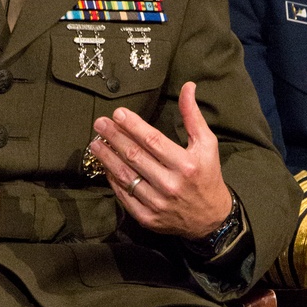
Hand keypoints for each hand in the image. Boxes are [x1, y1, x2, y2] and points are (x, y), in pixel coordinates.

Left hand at [88, 81, 233, 239]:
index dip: (132, 126)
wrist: (211, 219)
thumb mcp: (207, 144)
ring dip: (107, 158)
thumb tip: (187, 87)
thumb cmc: (207, 176)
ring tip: (95, 143)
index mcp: (186, 164)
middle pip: (134, 156)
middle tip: (99, 124)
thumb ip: (193, 116)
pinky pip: (124, 195)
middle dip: (114, 137)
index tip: (117, 113)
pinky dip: (113, 180)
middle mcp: (170, 184)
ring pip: (125, 176)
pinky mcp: (147, 218)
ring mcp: (157, 203)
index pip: (152, 140)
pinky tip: (105, 167)